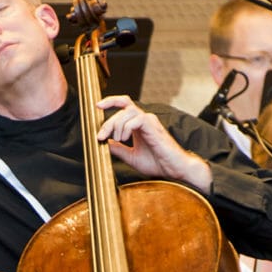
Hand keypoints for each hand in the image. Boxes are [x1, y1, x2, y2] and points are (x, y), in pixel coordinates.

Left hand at [96, 96, 211, 192]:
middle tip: (100, 136)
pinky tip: (124, 140)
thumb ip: (119, 149)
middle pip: (122, 108)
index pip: (124, 105)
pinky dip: (126, 128)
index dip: (110, 101)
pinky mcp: (154, 126)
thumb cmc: (157, 163)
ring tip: (118, 140)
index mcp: (139, 124)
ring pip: (127, 112)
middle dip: (108, 122)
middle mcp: (145, 119)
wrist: (173, 169)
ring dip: (116, 126)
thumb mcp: (132, 157)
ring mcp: (150, 121)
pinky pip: (136, 119)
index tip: (97, 107)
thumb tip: (104, 143)